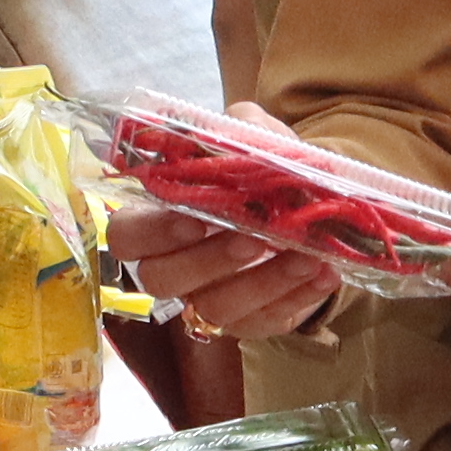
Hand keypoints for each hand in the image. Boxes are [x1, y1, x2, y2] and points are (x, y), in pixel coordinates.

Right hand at [102, 106, 355, 341]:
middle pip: (162, 280)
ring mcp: (209, 299)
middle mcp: (174, 265)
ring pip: (216, 308)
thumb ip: (243, 128)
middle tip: (251, 239)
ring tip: (305, 256)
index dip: (154, 233)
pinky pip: (264, 321)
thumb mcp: (256, 138)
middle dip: (208, 260)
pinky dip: (297, 298)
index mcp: (158, 218)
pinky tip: (324, 274)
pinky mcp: (250, 322)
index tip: (194, 219)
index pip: (126, 237)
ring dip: (262, 282)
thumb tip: (246, 130)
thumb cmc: (265, 173)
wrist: (311, 207)